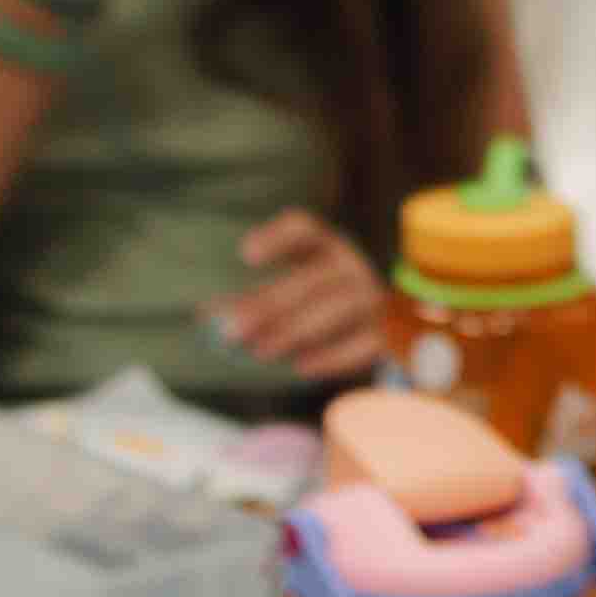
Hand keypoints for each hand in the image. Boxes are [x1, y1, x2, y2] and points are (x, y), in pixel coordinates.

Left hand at [208, 209, 393, 386]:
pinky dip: (333, 356)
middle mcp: (350, 267)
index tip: (244, 256)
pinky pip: (363, 344)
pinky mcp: (385, 336)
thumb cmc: (310, 313)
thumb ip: (248, 304)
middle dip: (270, 303)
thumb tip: (210, 319)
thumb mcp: (281, 299)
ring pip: (338, 309)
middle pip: (313, 277)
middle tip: (232, 329)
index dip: (276, 239)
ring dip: (295, 329)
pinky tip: (301, 367)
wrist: (369, 340)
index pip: (303, 229)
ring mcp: (372, 301)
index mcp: (322, 247)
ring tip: (259, 351)